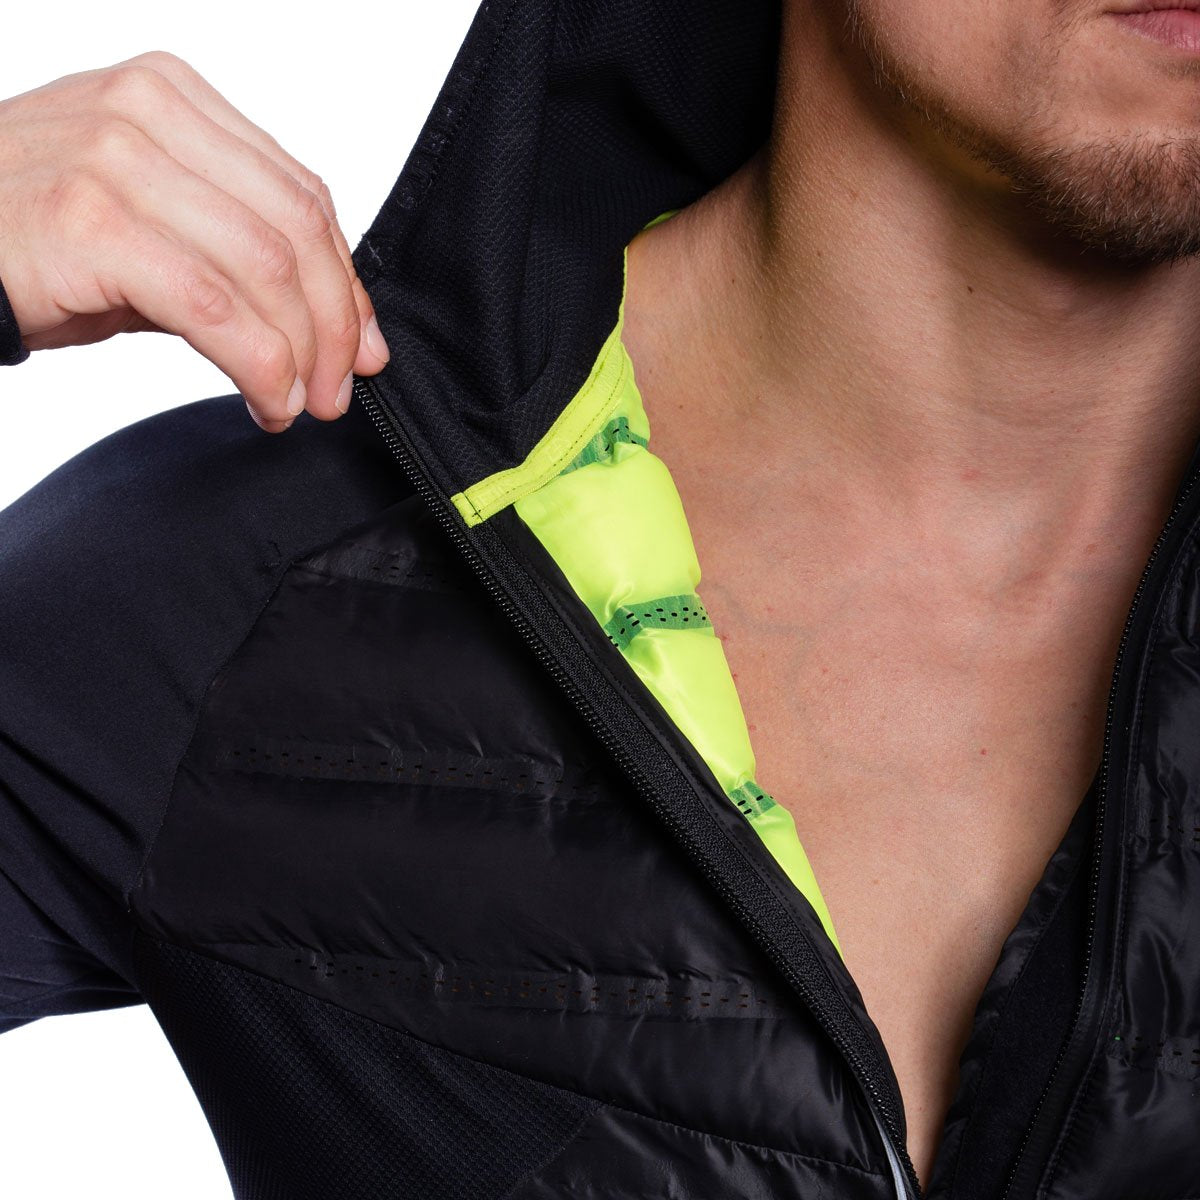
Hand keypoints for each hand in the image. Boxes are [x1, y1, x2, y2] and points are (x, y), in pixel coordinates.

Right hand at [0, 50, 389, 430]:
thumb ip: (232, 248)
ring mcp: (118, 159)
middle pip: (296, 228)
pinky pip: (212, 306)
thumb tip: (329, 324)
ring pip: (265, 267)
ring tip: (299, 403)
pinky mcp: (91, 221)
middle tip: (338, 388)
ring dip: (300, 353)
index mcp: (176, 99)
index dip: (346, 281)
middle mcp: (152, 113)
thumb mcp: (147, 222)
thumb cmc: (31, 235)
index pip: (301, 193)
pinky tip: (265, 401)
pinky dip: (257, 365)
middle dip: (335, 323)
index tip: (363, 346)